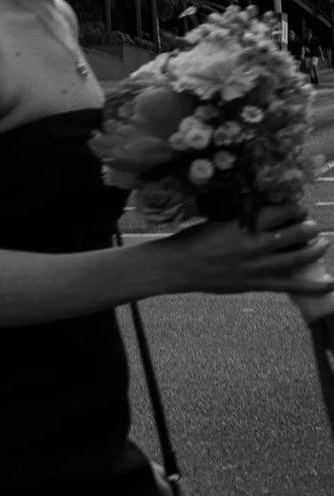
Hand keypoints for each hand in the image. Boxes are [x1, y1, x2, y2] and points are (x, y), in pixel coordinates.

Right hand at [166, 201, 333, 295]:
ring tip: (323, 243)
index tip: (298, 210)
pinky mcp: (256, 283)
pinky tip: (330, 283)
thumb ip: (242, 220)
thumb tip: (264, 216)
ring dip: (316, 248)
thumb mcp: (217, 221)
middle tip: (312, 227)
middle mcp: (255, 242)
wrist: (177, 266)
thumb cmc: (192, 241)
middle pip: (295, 232)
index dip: (294, 209)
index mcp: (244, 224)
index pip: (280, 211)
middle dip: (309, 227)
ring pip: (299, 256)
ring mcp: (257, 265)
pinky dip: (313, 286)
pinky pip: (291, 285)